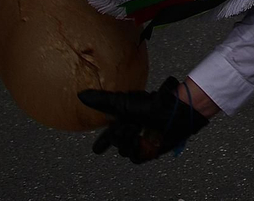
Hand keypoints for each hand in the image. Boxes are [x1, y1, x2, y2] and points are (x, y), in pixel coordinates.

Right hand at [79, 77, 210, 164]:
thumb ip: (101, 101)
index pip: (109, 134)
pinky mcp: (149, 152)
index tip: (97, 150)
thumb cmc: (150, 106)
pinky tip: (143, 140)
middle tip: (129, 128)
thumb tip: (80, 95)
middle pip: (115, 143)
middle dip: (118, 137)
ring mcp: (141, 142)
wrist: (173, 113)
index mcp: (125, 120)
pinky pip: (136, 158)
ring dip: (128, 141)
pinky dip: (138, 150)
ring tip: (137, 130)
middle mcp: (133, 132)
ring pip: (124, 151)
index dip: (102, 142)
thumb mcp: (122, 103)